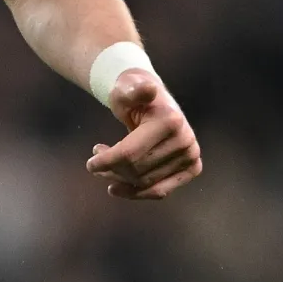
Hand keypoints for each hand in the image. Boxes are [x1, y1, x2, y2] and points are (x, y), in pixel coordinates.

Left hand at [85, 68, 201, 199]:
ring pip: (146, 183)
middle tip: (96, 163)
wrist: (153, 100)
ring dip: (121, 180)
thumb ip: (131, 90)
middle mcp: (185, 140)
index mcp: (170, 121)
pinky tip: (119, 188)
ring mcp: (191, 155)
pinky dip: (138, 193)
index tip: (90, 164)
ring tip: (105, 169)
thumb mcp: (125, 88)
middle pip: (137, 170)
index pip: (130, 153)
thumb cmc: (132, 94)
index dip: (106, 161)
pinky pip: (161, 190)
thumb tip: (147, 89)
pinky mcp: (192, 168)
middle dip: (111, 170)